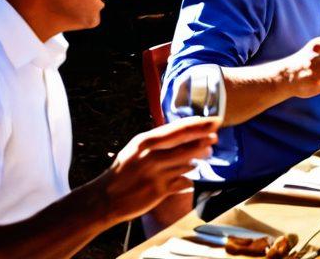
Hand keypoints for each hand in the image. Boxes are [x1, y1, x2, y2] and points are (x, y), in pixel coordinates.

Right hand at [97, 117, 218, 223]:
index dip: (200, 124)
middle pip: (187, 144)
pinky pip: (184, 182)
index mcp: (146, 141)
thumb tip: (188, 128)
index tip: (214, 120)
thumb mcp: (137, 148)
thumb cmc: (124, 170)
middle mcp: (151, 155)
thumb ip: (160, 139)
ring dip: (199, 159)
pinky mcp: (159, 191)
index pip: (179, 128)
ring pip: (188, 163)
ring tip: (205, 155)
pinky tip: (190, 176)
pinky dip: (189, 178)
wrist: (105, 198)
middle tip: (215, 137)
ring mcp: (156, 173)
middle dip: (205, 139)